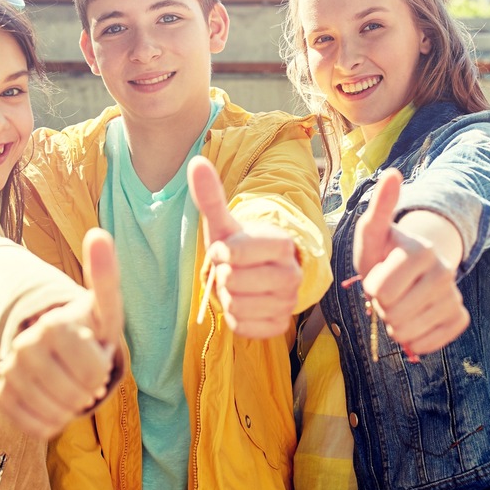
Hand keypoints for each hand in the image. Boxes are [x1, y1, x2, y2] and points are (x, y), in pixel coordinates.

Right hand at [0, 228, 122, 438]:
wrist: (51, 344)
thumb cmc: (87, 326)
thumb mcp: (103, 306)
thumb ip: (105, 275)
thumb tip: (98, 233)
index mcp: (53, 324)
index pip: (92, 371)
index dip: (100, 371)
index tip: (97, 355)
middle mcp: (25, 346)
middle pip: (73, 396)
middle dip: (88, 391)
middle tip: (86, 376)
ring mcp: (9, 370)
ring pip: (53, 413)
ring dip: (71, 408)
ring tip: (72, 388)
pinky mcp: (0, 394)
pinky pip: (33, 426)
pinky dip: (51, 422)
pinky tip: (54, 403)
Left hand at [188, 155, 301, 339]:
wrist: (256, 273)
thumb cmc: (237, 247)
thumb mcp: (222, 223)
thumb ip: (211, 196)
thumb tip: (196, 162)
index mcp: (283, 244)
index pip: (235, 253)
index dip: (221, 253)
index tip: (225, 250)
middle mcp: (292, 274)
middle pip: (232, 282)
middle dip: (222, 276)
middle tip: (231, 270)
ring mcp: (289, 302)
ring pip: (235, 306)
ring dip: (226, 297)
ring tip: (236, 286)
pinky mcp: (280, 326)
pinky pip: (242, 327)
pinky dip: (234, 318)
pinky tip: (242, 304)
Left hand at [354, 168, 469, 357]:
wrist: (410, 269)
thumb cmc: (384, 251)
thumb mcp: (373, 232)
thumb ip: (380, 207)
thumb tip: (393, 173)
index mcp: (419, 250)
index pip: (380, 291)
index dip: (372, 289)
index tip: (378, 275)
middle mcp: (443, 272)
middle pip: (394, 315)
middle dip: (383, 308)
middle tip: (389, 292)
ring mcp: (453, 296)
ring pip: (409, 333)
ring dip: (395, 324)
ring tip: (399, 303)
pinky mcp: (459, 317)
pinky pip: (429, 344)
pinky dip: (414, 339)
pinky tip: (414, 320)